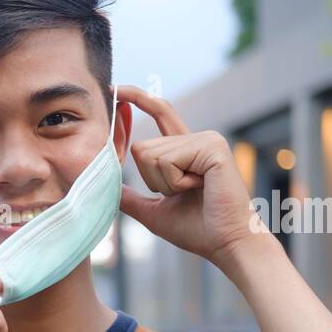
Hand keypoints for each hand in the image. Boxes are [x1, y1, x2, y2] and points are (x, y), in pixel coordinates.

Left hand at [116, 85, 264, 266]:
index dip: (137, 98)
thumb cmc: (197, 230)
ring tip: (195, 192)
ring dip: (165, 184)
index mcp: (186, 149)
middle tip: (184, 194)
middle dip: (153, 181)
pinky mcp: (211, 147)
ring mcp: (207, 139)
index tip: (115, 86)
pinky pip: (167, 161)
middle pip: (142, 148)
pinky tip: (200, 188)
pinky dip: (175, 183)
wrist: (226, 244)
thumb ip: (131, 197)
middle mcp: (198, 138)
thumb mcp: (153, 212)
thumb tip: (105, 187)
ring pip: (151, 155)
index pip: (159, 113)